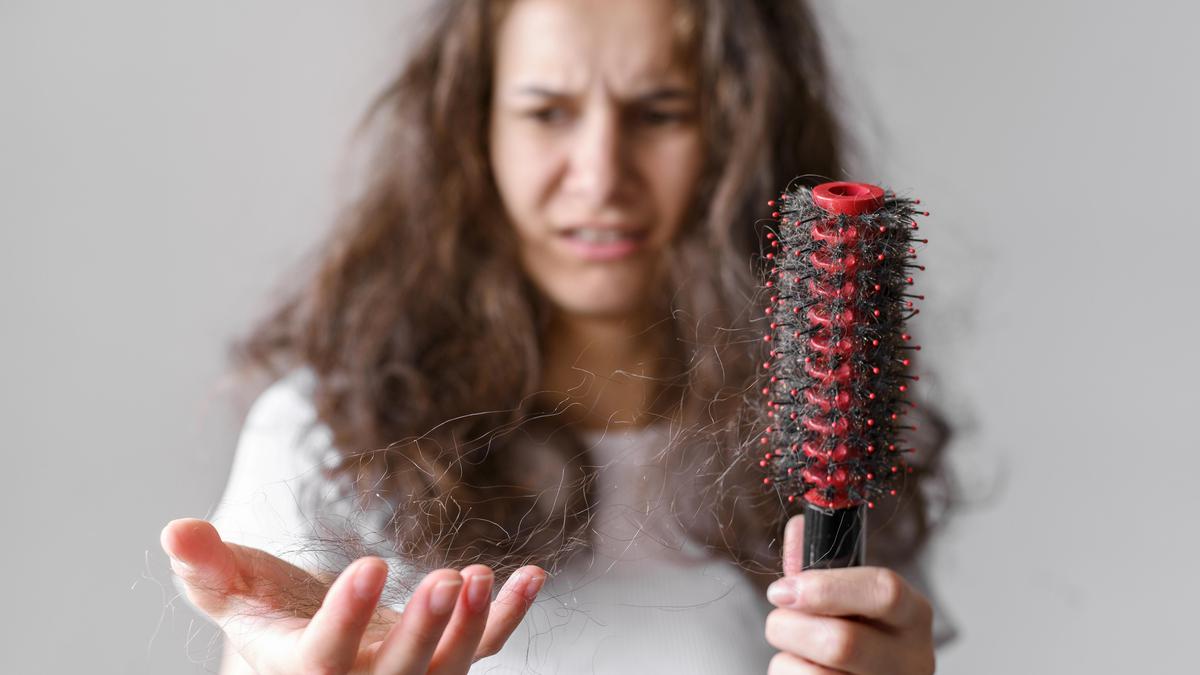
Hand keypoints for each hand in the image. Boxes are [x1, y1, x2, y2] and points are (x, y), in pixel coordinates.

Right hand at [161, 518, 544, 673]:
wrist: (309, 645)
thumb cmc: (265, 612)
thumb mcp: (230, 590)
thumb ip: (205, 567)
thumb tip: (175, 529)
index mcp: (300, 671)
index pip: (323, 659)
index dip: (347, 618)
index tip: (371, 564)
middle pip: (397, 673)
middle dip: (424, 630)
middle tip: (448, 580)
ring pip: (446, 669)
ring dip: (472, 627)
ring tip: (484, 576)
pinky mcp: (442, 659)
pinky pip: (485, 648)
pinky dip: (509, 616)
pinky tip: (531, 575)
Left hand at [764, 516, 934, 673]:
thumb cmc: (855, 632)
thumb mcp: (848, 596)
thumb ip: (820, 563)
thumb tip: (798, 526)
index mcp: (913, 615)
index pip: (884, 591)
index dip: (825, 588)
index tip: (782, 589)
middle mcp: (912, 660)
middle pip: (842, 643)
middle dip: (790, 627)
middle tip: (778, 622)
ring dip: (786, 658)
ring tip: (794, 651)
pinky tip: (803, 672)